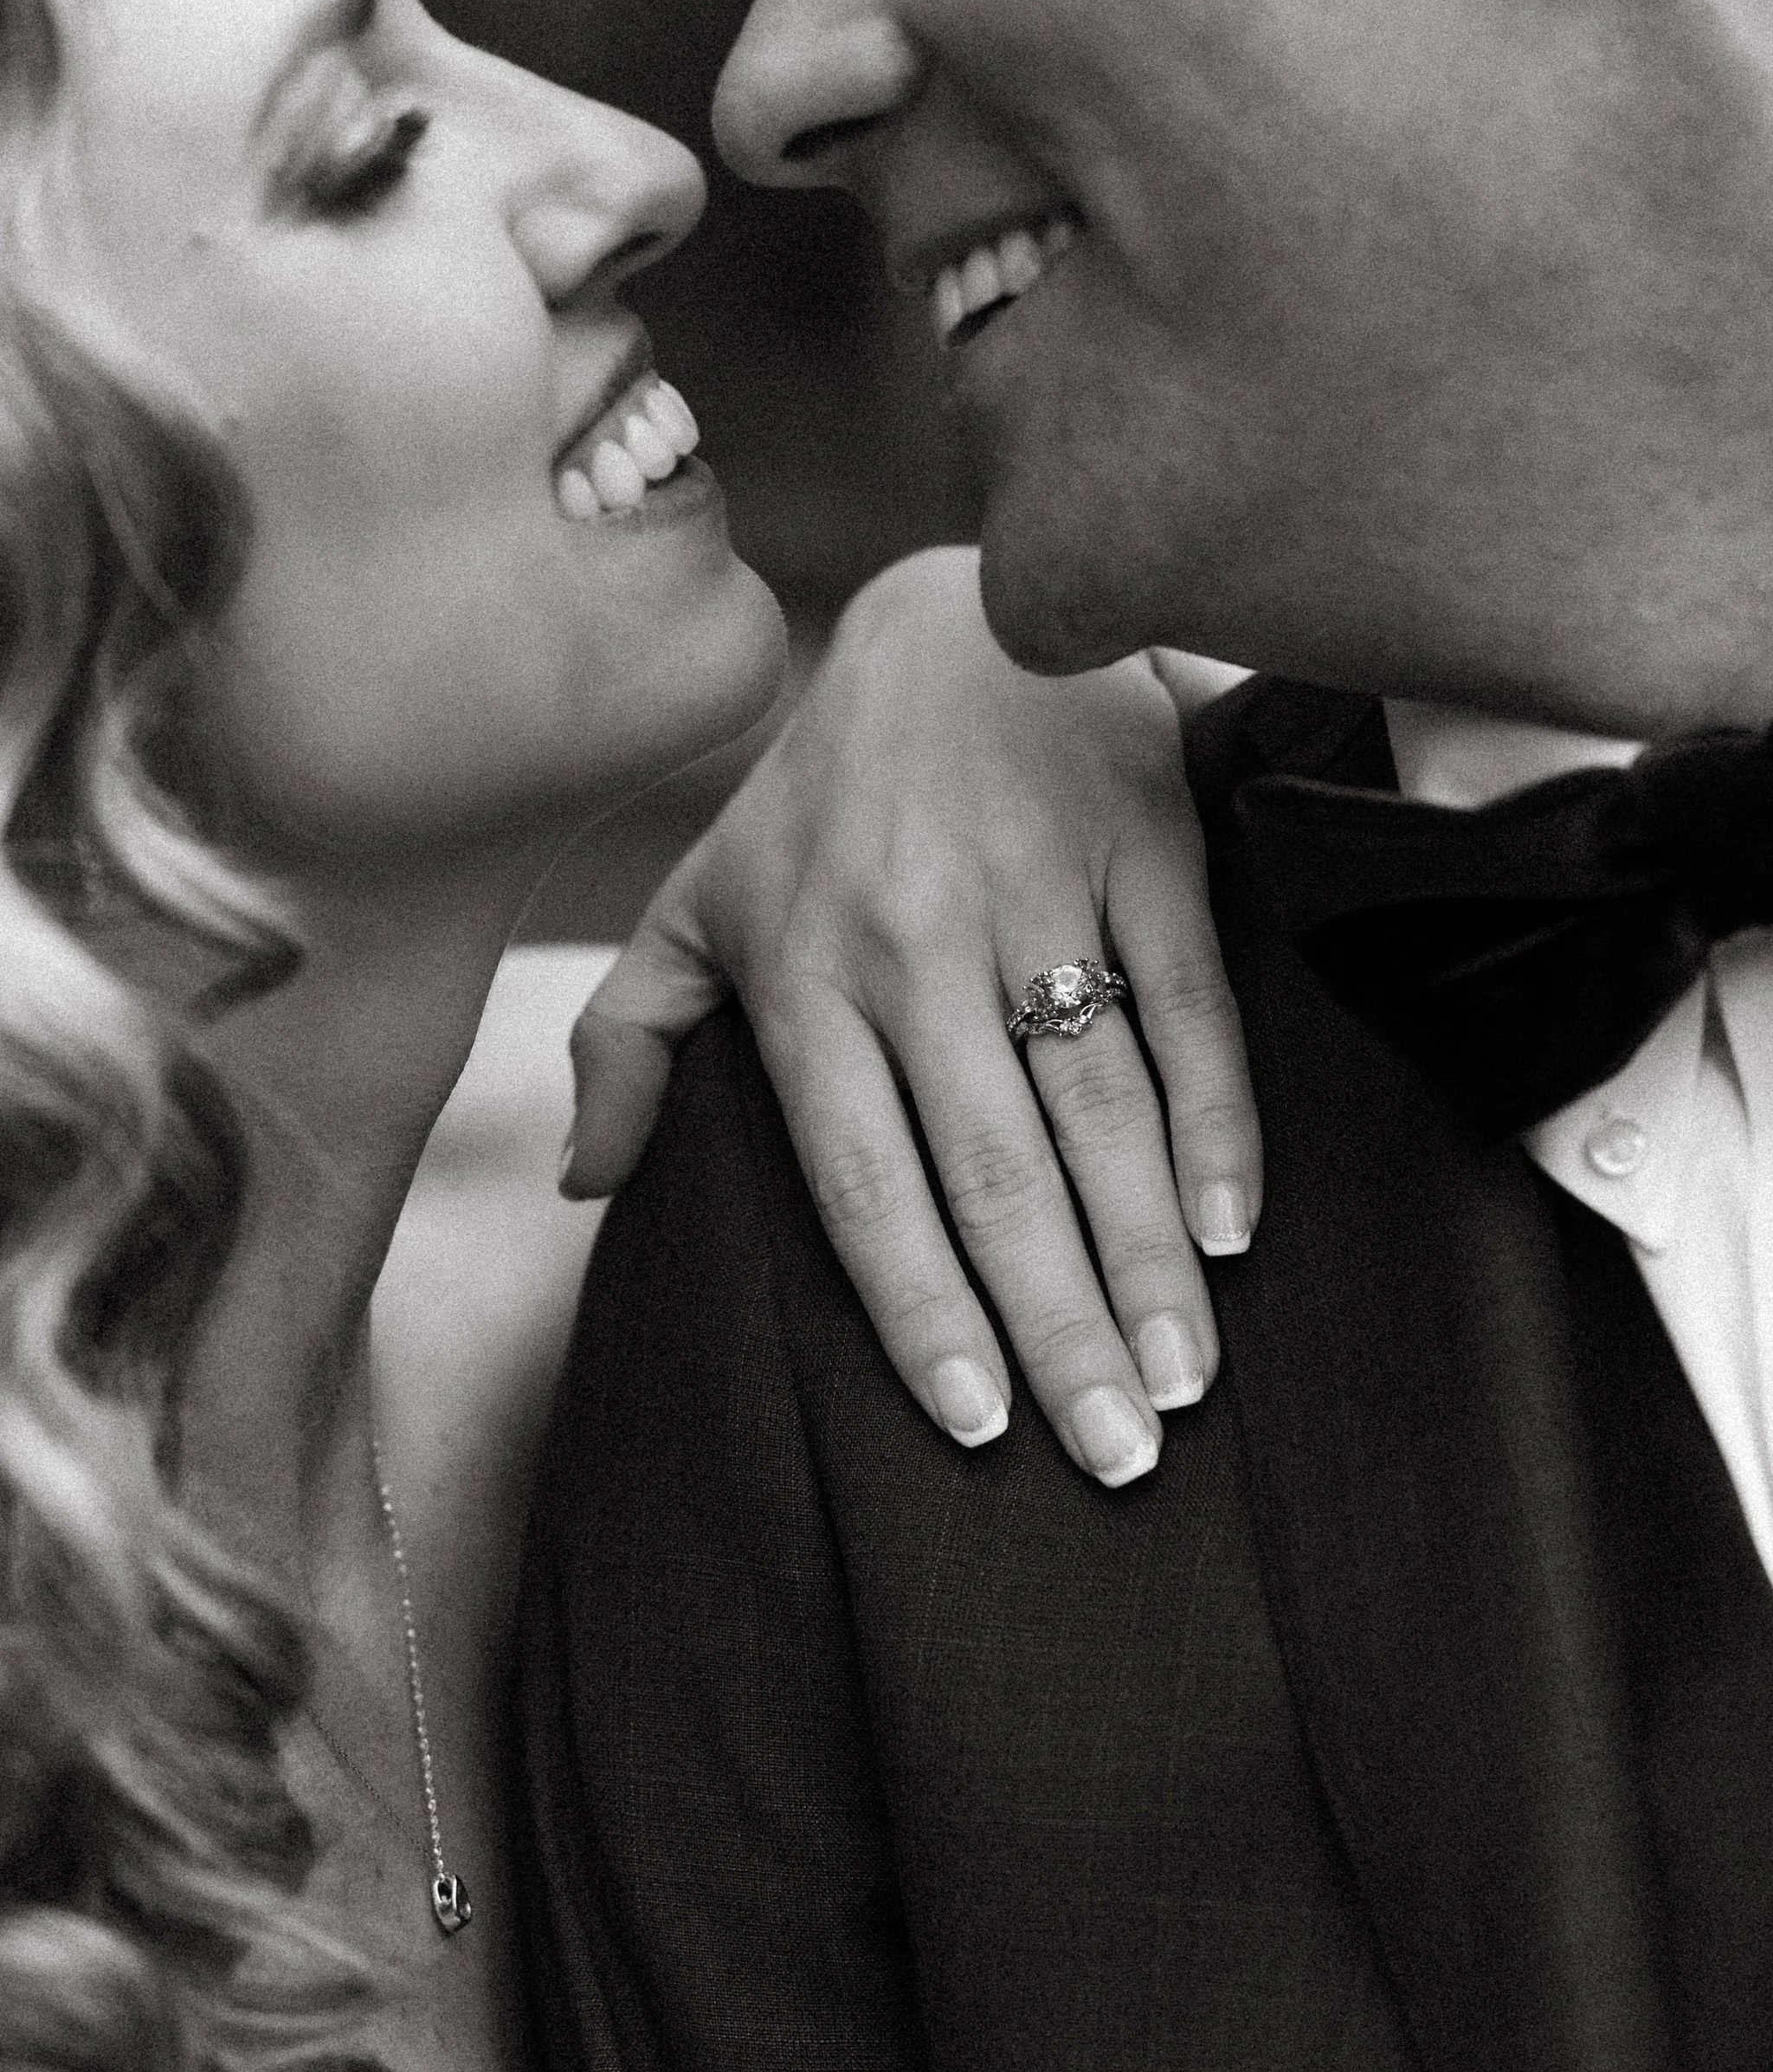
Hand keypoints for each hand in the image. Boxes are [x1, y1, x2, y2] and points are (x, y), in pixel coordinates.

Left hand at [562, 547, 1260, 1486]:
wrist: (963, 610)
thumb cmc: (822, 796)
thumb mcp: (700, 900)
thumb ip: (631, 1037)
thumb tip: (589, 1180)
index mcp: (804, 981)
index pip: (864, 1185)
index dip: (925, 1315)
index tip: (981, 1431)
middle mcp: (914, 949)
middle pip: (993, 1175)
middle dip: (1060, 1329)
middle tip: (1119, 1461)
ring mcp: (1037, 895)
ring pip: (1098, 1110)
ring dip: (1148, 1255)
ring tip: (1186, 1381)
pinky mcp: (1144, 849)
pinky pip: (1188, 1010)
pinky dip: (1217, 1122)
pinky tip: (1236, 1229)